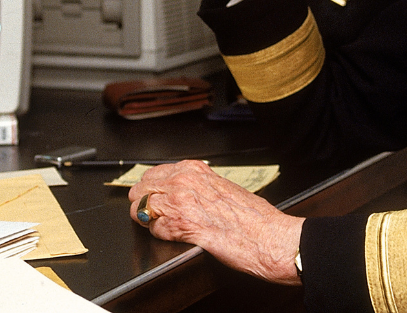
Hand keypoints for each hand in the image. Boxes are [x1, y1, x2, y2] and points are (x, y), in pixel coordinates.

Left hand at [129, 160, 303, 285]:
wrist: (266, 235)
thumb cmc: (252, 217)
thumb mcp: (222, 187)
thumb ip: (197, 186)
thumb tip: (180, 194)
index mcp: (194, 170)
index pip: (152, 174)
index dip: (150, 191)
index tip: (153, 199)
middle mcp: (183, 181)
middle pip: (140, 189)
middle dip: (143, 204)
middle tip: (153, 216)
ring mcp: (179, 201)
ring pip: (140, 209)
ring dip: (149, 220)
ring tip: (165, 227)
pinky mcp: (179, 225)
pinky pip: (153, 229)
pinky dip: (160, 236)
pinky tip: (176, 237)